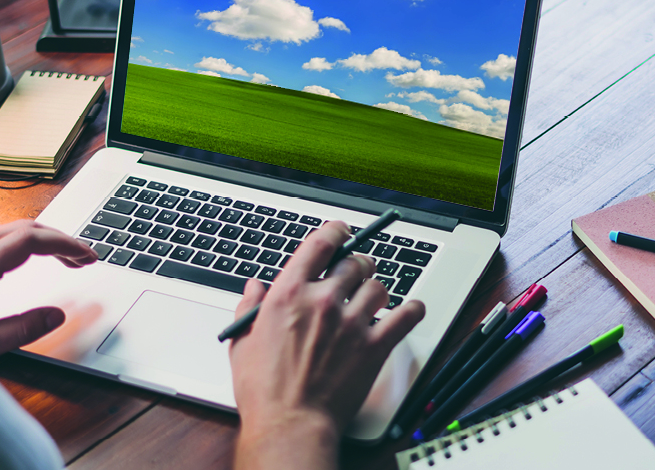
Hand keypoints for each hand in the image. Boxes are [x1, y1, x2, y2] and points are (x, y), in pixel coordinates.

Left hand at [0, 220, 97, 359]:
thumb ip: (20, 331)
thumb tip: (58, 317)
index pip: (32, 239)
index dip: (67, 243)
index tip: (88, 256)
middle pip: (25, 228)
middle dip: (60, 239)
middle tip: (84, 259)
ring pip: (10, 229)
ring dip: (43, 239)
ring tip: (65, 259)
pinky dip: (23, 243)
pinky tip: (29, 260)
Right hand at [230, 221, 424, 469]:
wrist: (290, 424)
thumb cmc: (264, 390)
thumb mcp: (242, 342)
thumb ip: (249, 307)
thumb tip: (254, 287)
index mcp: (288, 293)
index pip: (321, 243)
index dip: (336, 231)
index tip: (342, 232)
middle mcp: (322, 300)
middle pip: (354, 262)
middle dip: (357, 266)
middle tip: (356, 275)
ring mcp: (351, 322)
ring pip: (378, 286)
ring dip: (375, 290)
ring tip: (371, 300)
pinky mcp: (374, 345)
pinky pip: (406, 315)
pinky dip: (412, 310)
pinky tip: (410, 310)